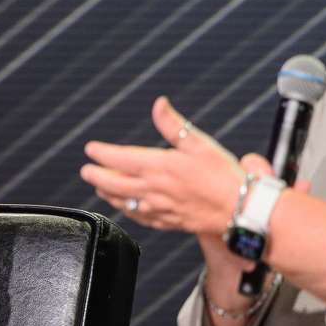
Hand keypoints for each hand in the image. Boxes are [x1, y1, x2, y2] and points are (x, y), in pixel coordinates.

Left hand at [81, 97, 243, 235]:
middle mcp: (155, 189)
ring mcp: (160, 208)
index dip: (102, 153)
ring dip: (108, 194)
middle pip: (114, 184)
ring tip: (100, 188)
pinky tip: (127, 208)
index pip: (120, 159)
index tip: (90, 149)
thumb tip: (158, 104)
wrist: (240, 210)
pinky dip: (128, 211)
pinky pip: (140, 218)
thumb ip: (173, 124)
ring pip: (124, 202)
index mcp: (160, 166)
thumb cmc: (223, 176)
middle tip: (86, 170)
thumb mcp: (199, 143)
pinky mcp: (169, 222)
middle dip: (97, 176)